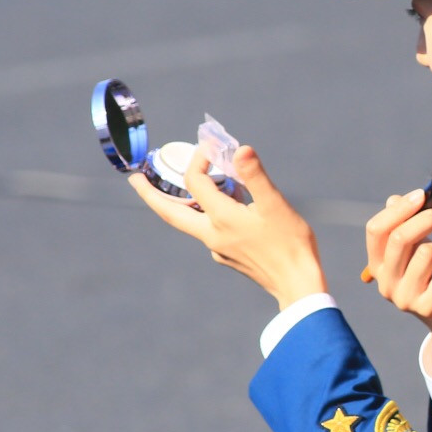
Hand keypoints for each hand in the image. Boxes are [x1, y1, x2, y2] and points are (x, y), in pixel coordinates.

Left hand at [130, 144, 327, 308]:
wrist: (297, 285)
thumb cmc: (291, 244)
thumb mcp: (276, 205)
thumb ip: (255, 176)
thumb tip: (240, 149)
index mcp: (222, 218)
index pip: (196, 181)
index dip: (199, 159)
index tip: (210, 146)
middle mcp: (212, 235)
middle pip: (170, 212)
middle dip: (149, 194)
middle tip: (134, 178)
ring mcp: (218, 248)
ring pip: (189, 221)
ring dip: (178, 203)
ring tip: (172, 187)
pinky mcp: (228, 256)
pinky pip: (208, 230)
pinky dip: (205, 214)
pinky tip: (221, 207)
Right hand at [364, 188, 431, 376]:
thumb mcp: (417, 249)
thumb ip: (405, 225)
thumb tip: (394, 199)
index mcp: (377, 266)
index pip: (376, 230)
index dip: (398, 209)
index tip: (421, 195)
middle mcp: (385, 283)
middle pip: (400, 238)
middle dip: (429, 219)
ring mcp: (405, 298)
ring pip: (428, 252)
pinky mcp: (430, 306)